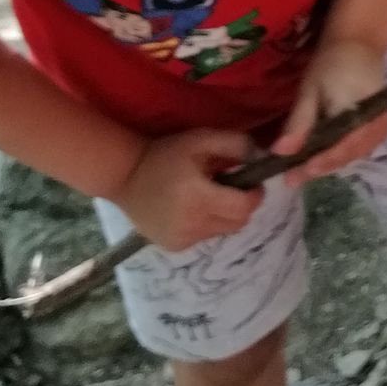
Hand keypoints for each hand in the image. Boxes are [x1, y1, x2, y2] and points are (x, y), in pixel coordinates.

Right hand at [115, 127, 260, 254]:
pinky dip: (206, 224)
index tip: (252, 184)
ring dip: (223, 216)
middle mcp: (191, 224)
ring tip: (207, 197)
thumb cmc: (165, 155)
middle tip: (231, 189)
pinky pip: (204, 237)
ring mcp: (181, 239)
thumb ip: (235, 144)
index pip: (243, 209)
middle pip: (237, 223)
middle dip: (241, 206)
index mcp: (199, 198)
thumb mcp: (201, 139)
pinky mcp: (174, 246)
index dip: (254, 196)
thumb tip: (261, 157)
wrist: (125, 176)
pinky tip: (191, 209)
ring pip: (222, 231)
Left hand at [272, 38, 386, 186]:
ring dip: (328, 164)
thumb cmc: (331, 63)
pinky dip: (338, 156)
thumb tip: (280, 153)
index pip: (340, 148)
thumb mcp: (309, 91)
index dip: (318, 164)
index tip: (293, 175)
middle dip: (318, 168)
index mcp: (360, 111)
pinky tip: (320, 157)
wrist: (358, 45)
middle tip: (291, 178)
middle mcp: (376, 124)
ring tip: (301, 170)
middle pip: (346, 156)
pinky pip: (359, 150)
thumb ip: (298, 124)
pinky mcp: (379, 128)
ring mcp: (381, 128)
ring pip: (352, 156)